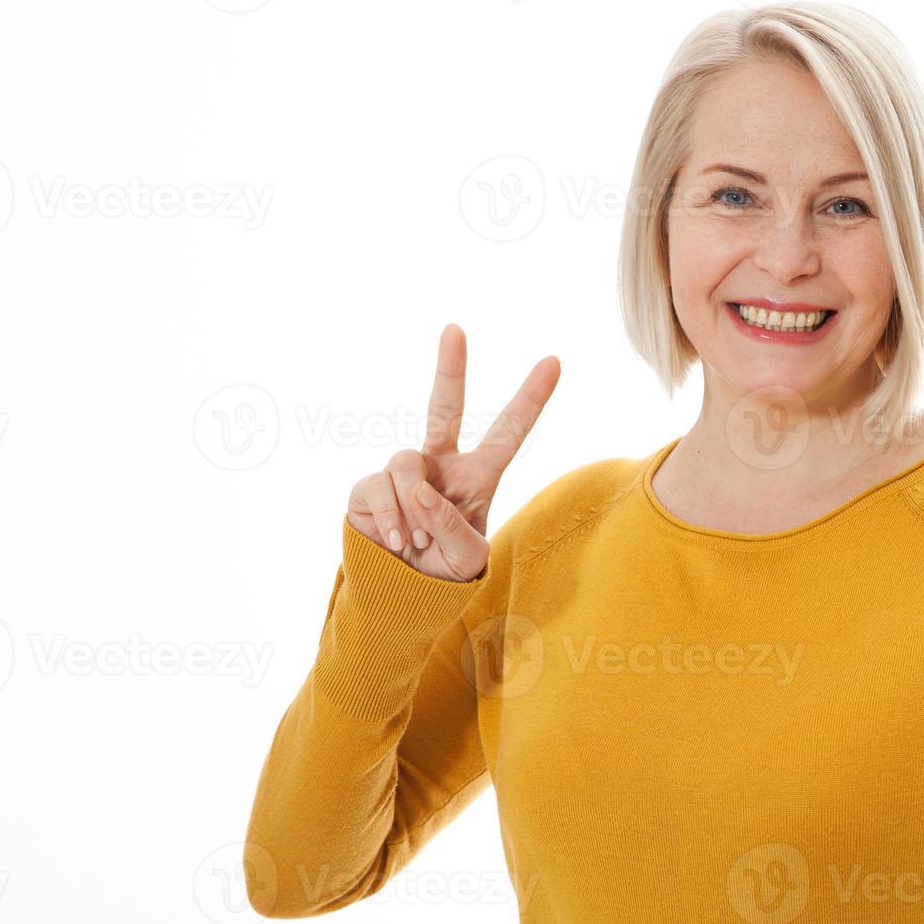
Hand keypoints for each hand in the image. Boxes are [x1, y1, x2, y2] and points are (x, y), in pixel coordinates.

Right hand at [347, 323, 560, 580]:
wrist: (400, 595)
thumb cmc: (444, 573)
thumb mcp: (466, 558)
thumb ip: (453, 525)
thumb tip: (423, 489)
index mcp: (477, 477)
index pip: (508, 433)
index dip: (531, 399)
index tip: (554, 361)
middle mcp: (439, 466)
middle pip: (444, 408)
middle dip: (450, 367)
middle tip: (454, 329)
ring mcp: (403, 474)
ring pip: (406, 463)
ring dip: (415, 506)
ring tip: (418, 541)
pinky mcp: (369, 488)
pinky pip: (379, 488)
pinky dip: (391, 517)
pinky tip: (396, 541)